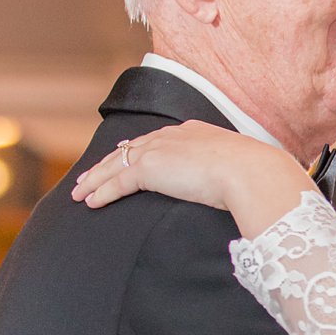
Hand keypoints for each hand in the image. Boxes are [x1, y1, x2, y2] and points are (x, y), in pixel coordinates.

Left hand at [72, 123, 307, 236]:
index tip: (123, 154)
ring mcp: (160, 150)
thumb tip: (238, 187)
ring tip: (80, 192)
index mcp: (193, 132)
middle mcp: (172, 136)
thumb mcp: (239, 169)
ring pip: (117, 164)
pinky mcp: (151, 169)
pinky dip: (102, 192)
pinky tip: (91, 202)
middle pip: (130, 149)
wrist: (251, 172)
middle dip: (107, 163)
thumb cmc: (255, 175)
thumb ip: (228, 174)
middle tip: (89, 175)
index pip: (155, 139)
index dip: (136, 149)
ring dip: (96, 179)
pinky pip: (119, 182)